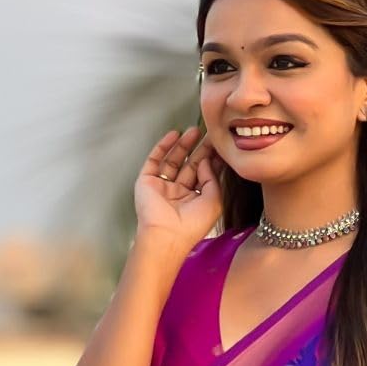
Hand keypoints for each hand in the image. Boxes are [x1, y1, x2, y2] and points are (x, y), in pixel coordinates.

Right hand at [134, 128, 223, 249]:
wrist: (166, 235)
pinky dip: (163, 146)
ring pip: (173, 160)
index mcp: (194, 200)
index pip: (203, 175)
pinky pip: (155, 159)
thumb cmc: (192, 225)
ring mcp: (162, 186)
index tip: (219, 145)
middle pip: (190, 165)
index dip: (211, 160)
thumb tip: (206, 160)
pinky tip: (174, 134)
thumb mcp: (213, 202)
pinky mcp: (147, 181)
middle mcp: (178, 193)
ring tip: (195, 130)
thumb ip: (213, 178)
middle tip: (209, 133)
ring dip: (183, 145)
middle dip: (199, 149)